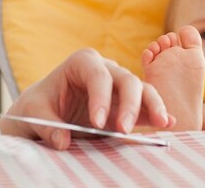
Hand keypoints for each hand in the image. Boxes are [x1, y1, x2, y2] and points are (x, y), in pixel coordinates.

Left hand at [3, 48, 174, 149]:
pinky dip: (156, 112)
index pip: (96, 74)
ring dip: (152, 105)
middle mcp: (105, 69)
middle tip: (123, 129)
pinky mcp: (127, 103)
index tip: (97, 123)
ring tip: (161, 123)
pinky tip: (168, 122)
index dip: (100, 97)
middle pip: (126, 79)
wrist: (46, 110)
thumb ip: (48, 126)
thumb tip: (62, 141)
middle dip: (129, 103)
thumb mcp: (35, 112)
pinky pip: (146, 104)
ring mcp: (119, 85)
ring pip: (142, 89)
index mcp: (81, 62)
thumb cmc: (40, 104)